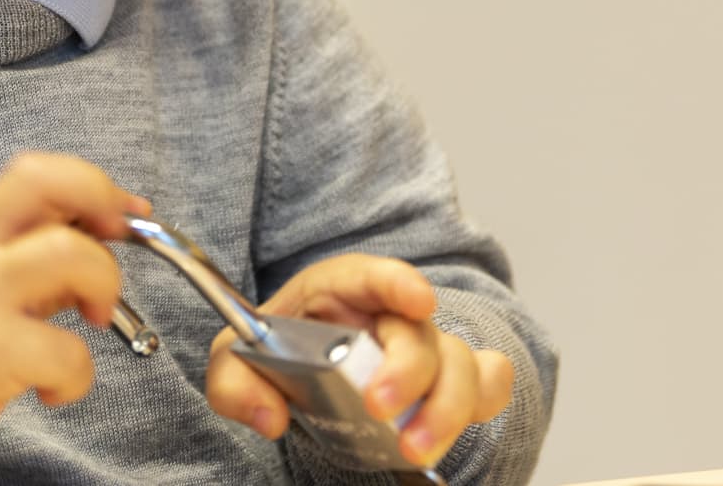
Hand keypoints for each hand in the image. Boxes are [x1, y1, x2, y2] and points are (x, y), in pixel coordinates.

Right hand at [0, 152, 148, 452]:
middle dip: (105, 206)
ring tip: (92, 321)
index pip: (35, 175)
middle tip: (115, 253)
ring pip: (73, 254)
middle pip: (50, 185)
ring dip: (104, 287)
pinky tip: (54, 388)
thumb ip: (28, 255)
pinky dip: (77, 376)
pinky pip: (68, 351)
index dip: (94, 184)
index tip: (127, 210)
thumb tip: (99, 240)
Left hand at [205, 253, 513, 467]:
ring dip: (447, 407)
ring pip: (460, 364)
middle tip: (381, 409)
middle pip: (418, 331)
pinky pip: (488, 382)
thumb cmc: (276, 355)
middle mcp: (387, 316)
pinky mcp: (445, 383)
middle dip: (408, 372)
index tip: (418, 299)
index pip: (369, 274)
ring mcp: (422, 349)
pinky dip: (483, 403)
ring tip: (413, 448)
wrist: (300, 373)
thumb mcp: (233, 361)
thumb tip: (268, 417)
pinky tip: (454, 430)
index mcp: (336, 291)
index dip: (397, 281)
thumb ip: (234, 384)